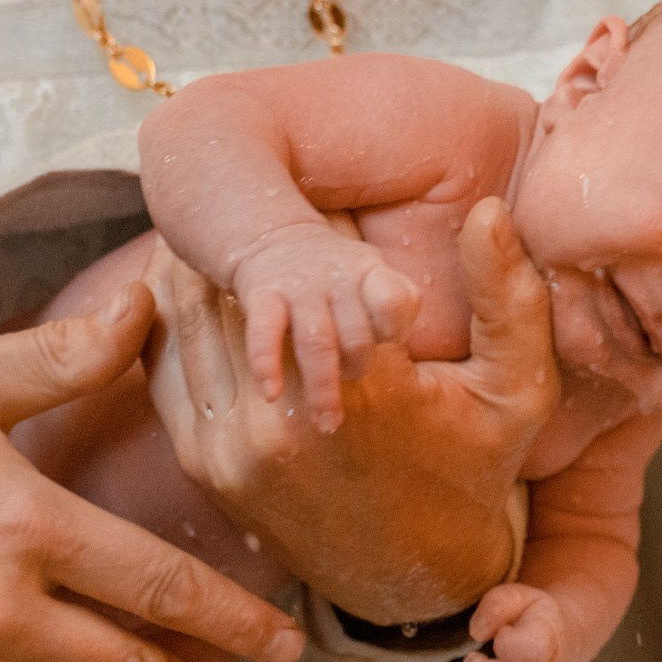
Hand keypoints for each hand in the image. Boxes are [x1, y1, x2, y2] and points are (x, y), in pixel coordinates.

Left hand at [145, 197, 560, 623]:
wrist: (415, 575)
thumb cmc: (473, 470)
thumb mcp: (518, 388)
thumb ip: (508, 297)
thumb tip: (489, 210)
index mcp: (365, 389)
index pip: (313, 258)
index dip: (316, 218)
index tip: (321, 194)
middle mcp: (286, 418)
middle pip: (237, 278)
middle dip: (247, 231)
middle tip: (248, 175)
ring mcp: (234, 445)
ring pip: (190, 313)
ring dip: (201, 260)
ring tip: (216, 215)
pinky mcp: (203, 463)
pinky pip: (168, 364)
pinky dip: (171, 314)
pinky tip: (189, 278)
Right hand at [228, 223, 419, 429]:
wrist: (275, 239)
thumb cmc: (338, 275)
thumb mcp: (375, 274)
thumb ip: (398, 304)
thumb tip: (398, 337)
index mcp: (369, 273)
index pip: (394, 300)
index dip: (394, 326)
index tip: (391, 340)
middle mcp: (336, 280)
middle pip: (357, 336)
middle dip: (357, 365)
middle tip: (351, 374)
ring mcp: (298, 289)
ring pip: (316, 343)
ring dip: (323, 388)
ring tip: (327, 423)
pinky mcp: (263, 296)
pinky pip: (263, 333)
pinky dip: (266, 365)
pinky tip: (270, 395)